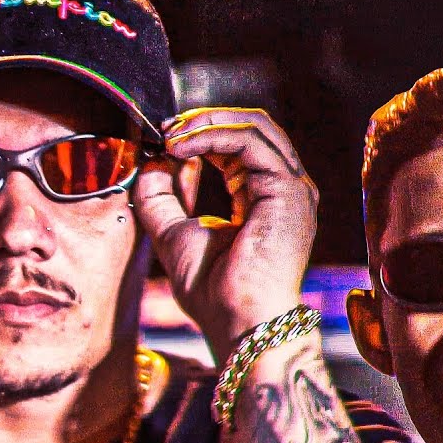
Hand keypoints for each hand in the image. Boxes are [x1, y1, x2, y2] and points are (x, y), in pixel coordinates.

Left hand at [135, 107, 317, 361]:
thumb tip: (150, 163)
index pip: (238, 146)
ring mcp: (291, 188)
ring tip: (171, 137)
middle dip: (204, 121)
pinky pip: (251, 142)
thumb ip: (161, 199)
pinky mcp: (289, 189)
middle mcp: (283, 189)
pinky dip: (212, 135)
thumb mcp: (173, 235)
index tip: (164, 139)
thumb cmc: (215, 294)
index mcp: (262, 198)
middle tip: (166, 130)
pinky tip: (182, 148)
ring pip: (255, 126)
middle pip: (251, 128)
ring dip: (206, 123)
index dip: (201, 134)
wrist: (238, 321)